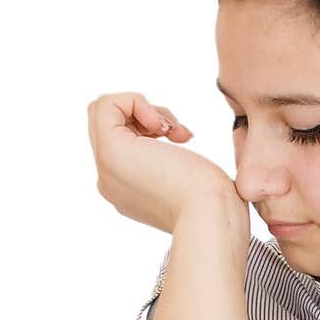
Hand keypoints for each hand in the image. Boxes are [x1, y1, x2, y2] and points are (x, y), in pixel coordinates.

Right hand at [87, 91, 241, 235]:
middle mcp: (109, 181)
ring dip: (144, 109)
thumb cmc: (215, 201)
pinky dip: (136, 101)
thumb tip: (158, 138)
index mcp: (126, 190)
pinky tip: (162, 127)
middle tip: (178, 133)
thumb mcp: (189, 178)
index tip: (182, 138)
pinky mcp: (111, 153)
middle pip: (108, 123)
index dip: (149, 125)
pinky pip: (107, 105)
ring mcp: (106, 168)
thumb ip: (167, 163)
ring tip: (174, 132)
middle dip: (147, 115)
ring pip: (104, 111)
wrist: (213, 217)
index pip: (118, 139)